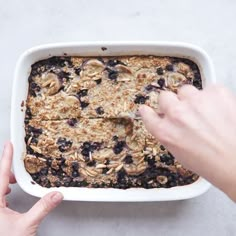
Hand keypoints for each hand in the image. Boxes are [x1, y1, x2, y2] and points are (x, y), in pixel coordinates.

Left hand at [0, 142, 62, 235]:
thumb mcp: (27, 225)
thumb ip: (43, 207)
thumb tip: (56, 194)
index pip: (0, 175)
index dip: (6, 158)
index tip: (9, 145)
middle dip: (7, 171)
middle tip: (18, 168)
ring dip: (5, 181)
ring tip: (14, 181)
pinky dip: (4, 191)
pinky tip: (9, 194)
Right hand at [139, 85, 235, 200]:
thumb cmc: (211, 163)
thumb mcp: (179, 152)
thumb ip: (168, 133)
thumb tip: (165, 121)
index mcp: (165, 131)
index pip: (147, 114)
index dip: (148, 111)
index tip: (148, 110)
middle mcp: (176, 114)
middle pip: (164, 97)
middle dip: (171, 103)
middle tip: (183, 112)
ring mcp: (195, 101)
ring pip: (185, 90)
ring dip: (191, 99)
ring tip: (205, 112)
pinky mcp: (215, 92)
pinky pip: (208, 89)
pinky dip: (212, 97)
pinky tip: (219, 111)